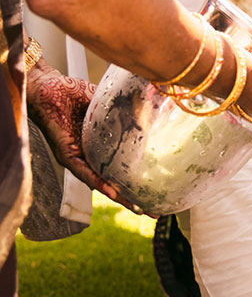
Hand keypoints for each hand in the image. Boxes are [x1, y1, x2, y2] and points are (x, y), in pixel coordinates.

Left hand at [24, 62, 146, 213]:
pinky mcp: (66, 154)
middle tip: (154, 211)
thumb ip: (129, 111)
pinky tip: (111, 191)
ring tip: (137, 208)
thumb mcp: (110, 104)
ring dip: (118, 197)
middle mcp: (90, 155)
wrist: (47, 85)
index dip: (140, 179)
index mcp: (102, 144)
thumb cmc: (73, 92)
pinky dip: (98, 182)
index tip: (161, 190)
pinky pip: (83, 172)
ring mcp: (79, 157)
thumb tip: (157, 111)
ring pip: (100, 182)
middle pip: (114, 182)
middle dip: (133, 199)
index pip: (123, 166)